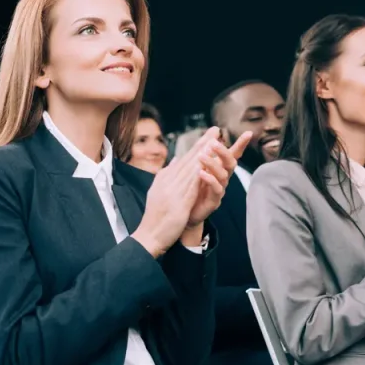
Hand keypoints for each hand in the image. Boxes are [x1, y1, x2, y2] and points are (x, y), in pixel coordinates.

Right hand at [132, 129, 211, 257]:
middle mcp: (168, 181)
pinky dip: (199, 173)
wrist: (149, 235)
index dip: (197, 145)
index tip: (209, 134)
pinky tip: (207, 164)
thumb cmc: (155, 216)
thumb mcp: (159, 191)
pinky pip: (191, 185)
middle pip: (188, 159)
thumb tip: (175, 159)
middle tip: (215, 129)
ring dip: (203, 154)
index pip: (184, 158)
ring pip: (191, 168)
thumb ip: (167, 175)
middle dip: (203, 143)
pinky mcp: (179, 202)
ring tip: (214, 141)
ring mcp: (173, 191)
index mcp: (165, 178)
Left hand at [188, 129, 252, 226]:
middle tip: (213, 143)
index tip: (249, 133)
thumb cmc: (192, 188)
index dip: (241, 144)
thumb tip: (208, 134)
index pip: (232, 154)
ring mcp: (220, 189)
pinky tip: (201, 173)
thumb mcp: (195, 168)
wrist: (186, 212)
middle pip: (230, 163)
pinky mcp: (214, 201)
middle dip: (223, 152)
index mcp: (219, 168)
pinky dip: (209, 180)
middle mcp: (223, 178)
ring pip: (223, 175)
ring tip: (201, 156)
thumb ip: (201, 153)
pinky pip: (216, 189)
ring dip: (212, 164)